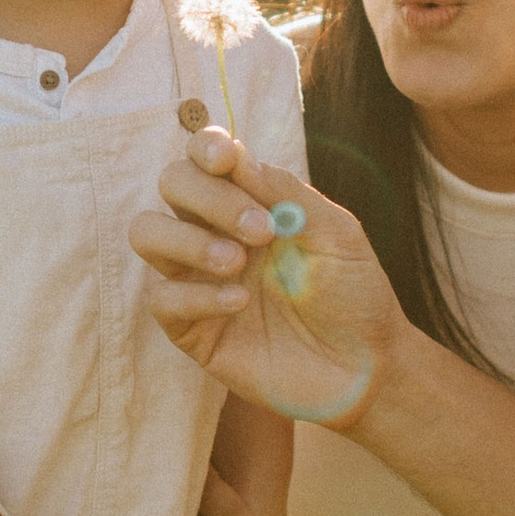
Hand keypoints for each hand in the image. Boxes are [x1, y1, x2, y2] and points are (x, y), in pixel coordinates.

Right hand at [129, 134, 397, 425]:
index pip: (205, 157)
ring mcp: (200, 279)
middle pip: (172, 183)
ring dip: (187, 240)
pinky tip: (239, 303)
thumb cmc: (355, 294)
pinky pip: (162, 299)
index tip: (226, 159)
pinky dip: (196, 295)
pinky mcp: (193, 330)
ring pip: (147, 234)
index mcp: (251, 202)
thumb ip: (286, 193)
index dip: (204, 147)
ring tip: (237, 262)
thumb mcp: (335, 233)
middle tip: (260, 230)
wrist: (367, 368)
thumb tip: (237, 158)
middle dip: (207, 197)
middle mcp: (217, 232)